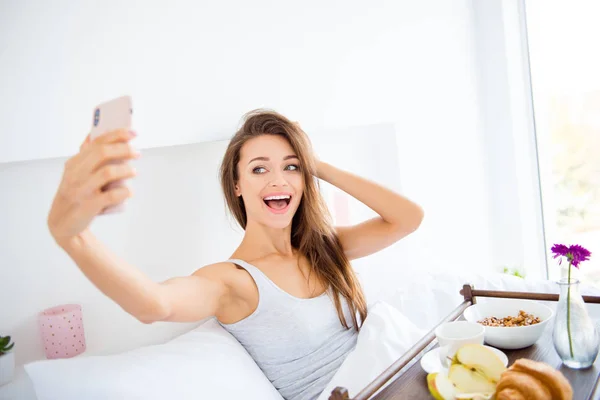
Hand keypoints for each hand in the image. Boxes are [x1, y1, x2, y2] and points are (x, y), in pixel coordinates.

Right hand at [47, 129, 139, 245]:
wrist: (62, 224)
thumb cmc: (75, 194)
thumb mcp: (75, 173)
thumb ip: (85, 156)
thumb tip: (93, 135)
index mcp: (74, 163)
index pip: (97, 142)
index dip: (117, 135)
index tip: (133, 132)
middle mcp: (76, 174)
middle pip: (103, 153)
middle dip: (124, 150)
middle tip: (137, 153)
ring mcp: (82, 190)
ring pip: (107, 173)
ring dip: (125, 170)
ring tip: (134, 172)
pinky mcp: (89, 206)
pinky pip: (111, 196)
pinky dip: (124, 192)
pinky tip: (129, 192)